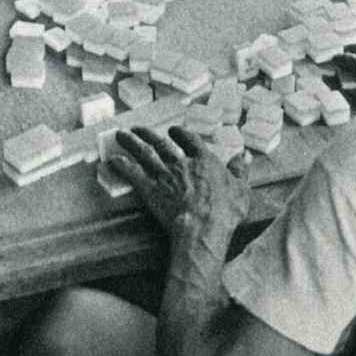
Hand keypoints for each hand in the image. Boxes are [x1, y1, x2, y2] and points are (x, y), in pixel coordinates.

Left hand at [112, 126, 249, 242]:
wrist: (202, 227)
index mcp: (203, 160)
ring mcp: (164, 175)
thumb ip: (240, 171)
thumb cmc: (224, 211)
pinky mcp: (150, 190)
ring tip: (120, 135)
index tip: (174, 130)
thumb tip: (243, 155)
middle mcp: (181, 163)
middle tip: (138, 128)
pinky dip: (122, 166)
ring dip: (131, 143)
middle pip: (162, 144)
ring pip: (144, 154)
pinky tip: (112, 160)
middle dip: (148, 134)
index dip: (181, 134)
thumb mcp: (241, 189)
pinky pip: (133, 175)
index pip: (190, 140)